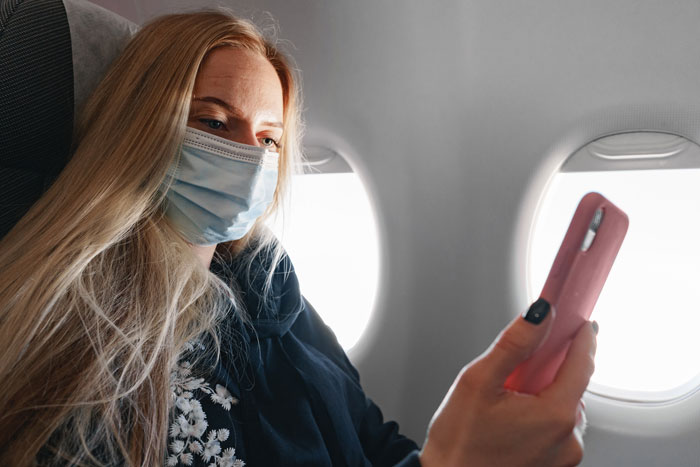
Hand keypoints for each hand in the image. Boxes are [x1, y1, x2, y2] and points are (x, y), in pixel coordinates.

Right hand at [419, 307, 596, 466]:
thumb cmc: (460, 444)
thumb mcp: (478, 382)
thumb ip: (513, 344)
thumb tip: (540, 315)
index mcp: (555, 415)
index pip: (582, 363)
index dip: (581, 337)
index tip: (579, 320)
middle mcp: (568, 439)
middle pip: (570, 385)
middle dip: (548, 370)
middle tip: (516, 369)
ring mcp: (563, 456)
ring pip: (562, 407)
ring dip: (542, 395)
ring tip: (506, 401)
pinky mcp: (554, 466)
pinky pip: (555, 428)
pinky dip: (538, 415)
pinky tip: (510, 419)